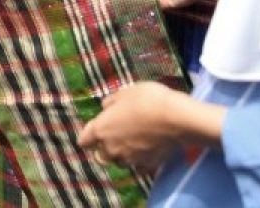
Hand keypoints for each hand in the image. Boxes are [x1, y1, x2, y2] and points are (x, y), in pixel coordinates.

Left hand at [77, 83, 223, 173]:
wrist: (176, 118)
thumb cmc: (148, 99)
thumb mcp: (125, 92)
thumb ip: (111, 102)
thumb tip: (106, 107)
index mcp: (102, 129)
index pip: (84, 140)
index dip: (87, 137)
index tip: (91, 134)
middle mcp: (111, 148)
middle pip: (100, 156)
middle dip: (103, 149)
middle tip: (114, 138)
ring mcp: (129, 159)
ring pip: (119, 162)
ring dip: (121, 155)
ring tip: (133, 142)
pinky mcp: (147, 165)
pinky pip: (138, 167)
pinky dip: (140, 161)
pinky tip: (147, 150)